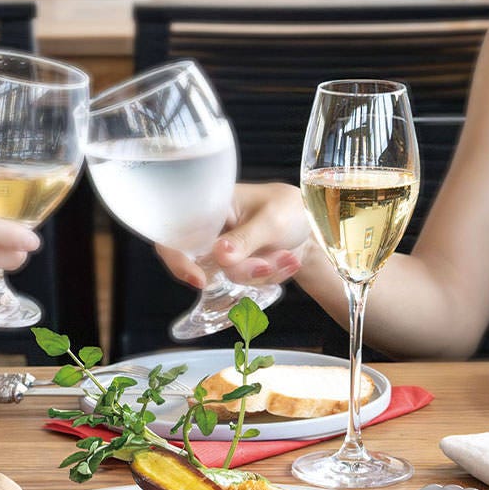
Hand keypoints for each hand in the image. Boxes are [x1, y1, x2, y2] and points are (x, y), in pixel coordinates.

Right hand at [155, 182, 311, 289]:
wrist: (313, 227)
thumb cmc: (290, 209)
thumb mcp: (271, 220)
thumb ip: (245, 238)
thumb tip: (220, 256)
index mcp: (210, 206)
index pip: (175, 232)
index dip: (177, 258)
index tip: (199, 280)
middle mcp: (211, 230)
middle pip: (206, 262)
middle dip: (243, 268)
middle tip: (268, 263)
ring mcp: (224, 251)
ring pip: (231, 275)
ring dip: (263, 270)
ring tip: (288, 254)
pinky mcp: (238, 266)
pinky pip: (246, 282)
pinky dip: (270, 275)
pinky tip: (287, 259)